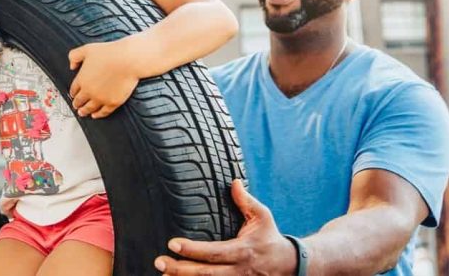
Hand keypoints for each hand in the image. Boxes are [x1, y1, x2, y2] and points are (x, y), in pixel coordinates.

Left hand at [68, 38, 141, 118]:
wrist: (128, 60)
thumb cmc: (109, 53)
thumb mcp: (86, 49)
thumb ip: (74, 56)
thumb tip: (71, 66)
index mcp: (82, 79)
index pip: (74, 90)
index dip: (73, 93)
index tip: (73, 95)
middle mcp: (89, 91)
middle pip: (79, 101)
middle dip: (77, 104)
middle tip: (76, 106)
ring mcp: (101, 98)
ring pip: (89, 109)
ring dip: (84, 111)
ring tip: (82, 113)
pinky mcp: (113, 102)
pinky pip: (103, 112)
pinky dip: (98, 115)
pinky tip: (95, 115)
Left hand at [154, 180, 297, 274]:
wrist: (289, 265)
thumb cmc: (270, 237)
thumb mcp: (262, 217)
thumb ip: (246, 201)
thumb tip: (234, 181)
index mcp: (243, 251)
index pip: (214, 252)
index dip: (193, 250)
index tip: (172, 244)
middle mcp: (239, 270)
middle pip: (206, 274)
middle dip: (181, 269)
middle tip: (160, 261)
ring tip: (163, 274)